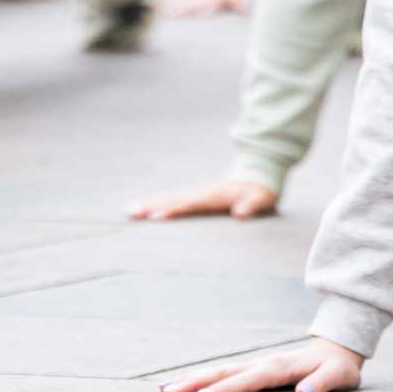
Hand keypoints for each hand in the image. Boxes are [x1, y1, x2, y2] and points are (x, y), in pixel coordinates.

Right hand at [129, 179, 278, 220]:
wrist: (257, 174)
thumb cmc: (260, 191)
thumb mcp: (262, 199)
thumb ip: (252, 205)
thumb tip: (240, 213)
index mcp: (214, 195)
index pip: (191, 204)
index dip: (175, 210)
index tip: (157, 217)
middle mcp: (202, 193)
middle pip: (173, 199)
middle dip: (152, 205)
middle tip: (131, 212)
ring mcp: (198, 194)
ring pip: (170, 198)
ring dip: (151, 204)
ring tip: (130, 211)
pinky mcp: (197, 197)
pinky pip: (175, 200)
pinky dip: (159, 204)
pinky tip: (146, 211)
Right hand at [162, 336, 363, 391]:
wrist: (336, 350)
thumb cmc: (338, 367)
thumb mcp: (339, 376)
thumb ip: (323, 383)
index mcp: (279, 367)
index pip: (248, 379)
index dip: (226, 389)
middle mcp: (262, 364)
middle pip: (223, 372)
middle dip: (195, 382)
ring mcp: (256, 365)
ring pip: (219, 371)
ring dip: (193, 379)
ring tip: (164, 389)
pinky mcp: (253, 370)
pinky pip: (224, 374)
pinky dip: (202, 379)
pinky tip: (184, 386)